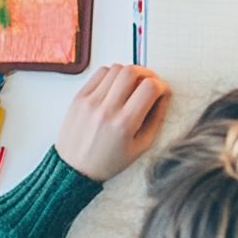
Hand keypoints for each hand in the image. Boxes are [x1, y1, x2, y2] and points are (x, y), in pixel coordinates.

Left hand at [55, 64, 170, 181]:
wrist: (74, 169)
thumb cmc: (108, 161)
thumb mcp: (140, 146)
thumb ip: (155, 119)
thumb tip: (163, 96)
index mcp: (124, 124)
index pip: (150, 88)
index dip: (162, 85)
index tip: (163, 90)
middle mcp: (106, 109)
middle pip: (132, 71)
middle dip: (147, 74)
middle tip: (150, 83)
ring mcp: (91, 101)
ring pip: (116, 68)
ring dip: (129, 73)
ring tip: (132, 86)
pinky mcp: (79, 97)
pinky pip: (100, 73)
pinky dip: (112, 75)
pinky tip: (115, 87)